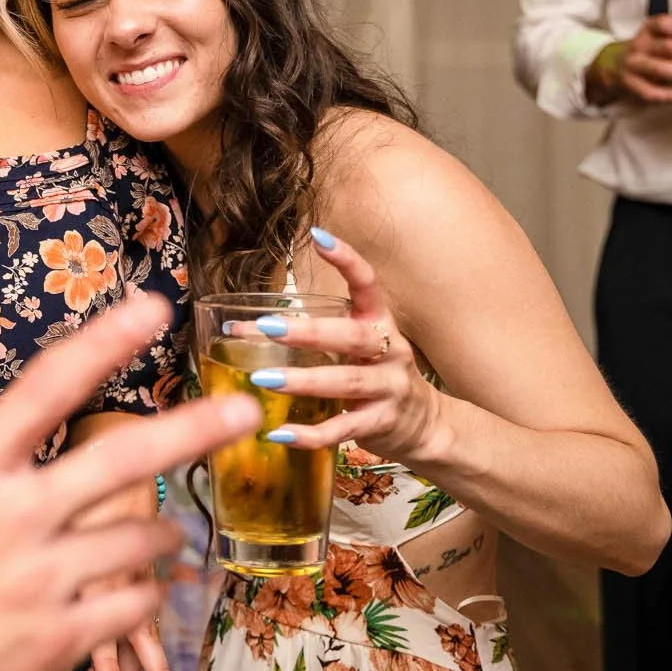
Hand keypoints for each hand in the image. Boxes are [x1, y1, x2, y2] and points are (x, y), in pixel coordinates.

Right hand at [0, 293, 259, 670]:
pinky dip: (145, 596)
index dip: (103, 343)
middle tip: (247, 411)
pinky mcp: (60, 638)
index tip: (152, 308)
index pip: (47, 390)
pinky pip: (131, 607)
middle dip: (192, 430)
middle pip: (121, 459)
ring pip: (137, 542)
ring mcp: (42, 579)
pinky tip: (140, 592)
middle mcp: (16, 516)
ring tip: (171, 537)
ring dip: (163, 535)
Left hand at [243, 229, 444, 464]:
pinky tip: (280, 432)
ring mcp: (389, 388)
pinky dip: (311, 434)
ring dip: (303, 381)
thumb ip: (317, 334)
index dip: (347, 260)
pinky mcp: (382, 423)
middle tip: (268, 328)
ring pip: (346, 383)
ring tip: (264, 380)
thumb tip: (247, 325)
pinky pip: (344, 429)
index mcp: (380, 322)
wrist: (425, 425)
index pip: (367, 284)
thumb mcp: (359, 346)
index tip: (318, 236)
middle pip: (351, 337)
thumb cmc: (377, 376)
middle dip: (309, 332)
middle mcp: (389, 350)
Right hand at [586, 14, 671, 106]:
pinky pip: (651, 92)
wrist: (614, 65)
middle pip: (667, 48)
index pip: (666, 25)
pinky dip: (671, 95)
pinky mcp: (631, 85)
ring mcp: (633, 65)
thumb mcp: (671, 35)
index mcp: (650, 28)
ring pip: (660, 69)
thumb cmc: (653, 47)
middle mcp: (639, 44)